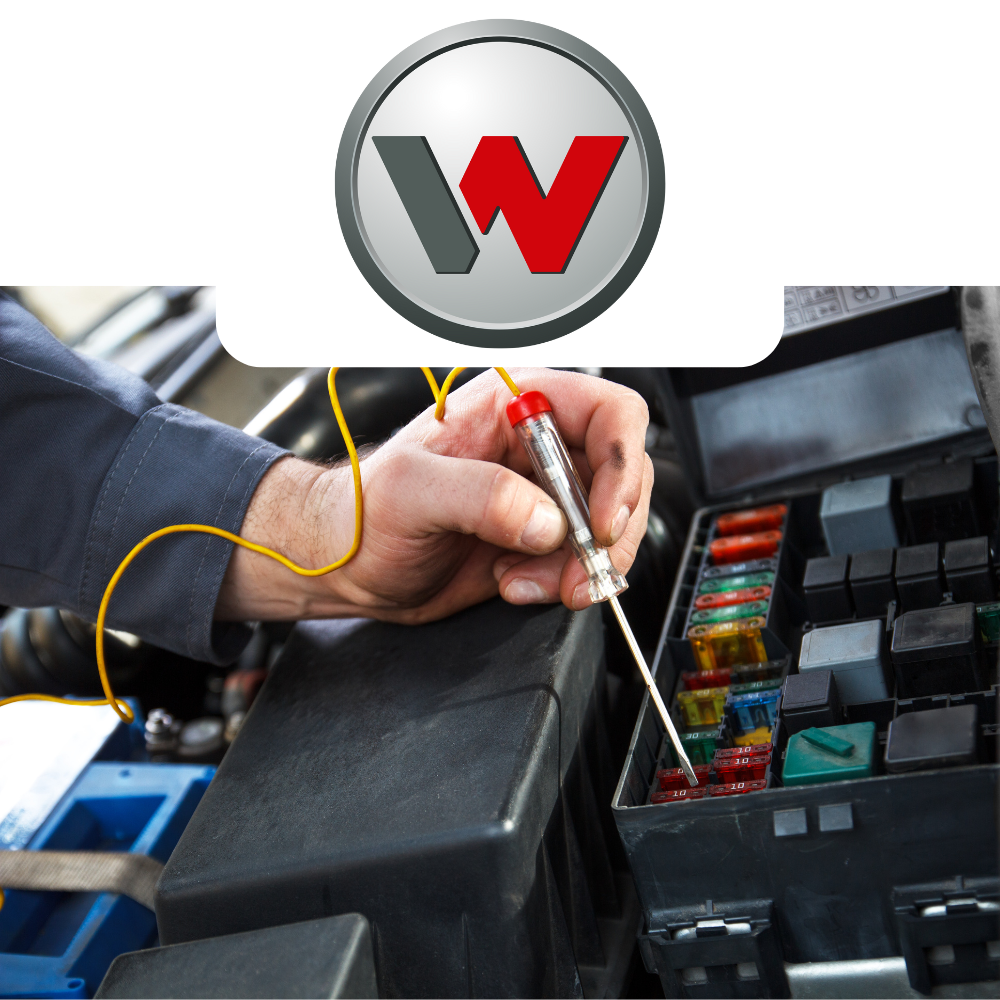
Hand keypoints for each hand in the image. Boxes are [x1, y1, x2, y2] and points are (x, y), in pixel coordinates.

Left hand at [215, 368, 653, 623]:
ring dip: (581, 566)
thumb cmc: (364, 511)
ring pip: (609, 526)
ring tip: (523, 581)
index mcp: (514, 406)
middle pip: (622, 476)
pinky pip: (582, 560)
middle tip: (575, 571)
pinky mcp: (539, 540)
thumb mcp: (410, 491)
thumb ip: (479, 494)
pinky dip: (562, 583)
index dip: (620, 465)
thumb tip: (546, 521)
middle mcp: (537, 447)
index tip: (600, 519)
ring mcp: (542, 495)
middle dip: (605, 532)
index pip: (608, 413)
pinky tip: (513, 583)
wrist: (349, 564)